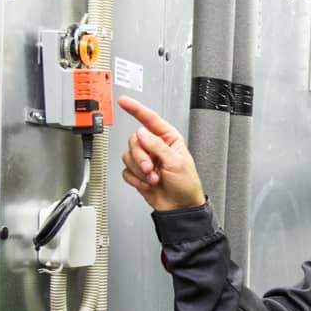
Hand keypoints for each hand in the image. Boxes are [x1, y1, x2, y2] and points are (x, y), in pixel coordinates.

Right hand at [118, 95, 205, 210]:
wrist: (180, 208)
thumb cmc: (186, 185)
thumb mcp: (176, 162)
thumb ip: (157, 146)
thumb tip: (142, 133)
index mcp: (168, 139)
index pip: (150, 119)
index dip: (136, 109)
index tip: (124, 101)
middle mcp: (155, 147)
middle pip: (135, 140)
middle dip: (140, 156)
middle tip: (150, 168)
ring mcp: (145, 160)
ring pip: (128, 156)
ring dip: (139, 170)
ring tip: (153, 178)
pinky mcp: (138, 173)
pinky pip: (126, 171)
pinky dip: (136, 179)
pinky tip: (147, 184)